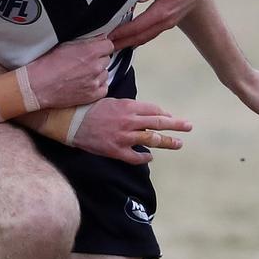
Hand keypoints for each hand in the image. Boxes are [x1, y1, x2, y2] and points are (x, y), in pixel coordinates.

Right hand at [27, 35, 114, 108]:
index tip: (96, 49)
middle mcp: (95, 66)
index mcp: (90, 51)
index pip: (109, 45)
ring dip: (97, 73)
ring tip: (81, 74)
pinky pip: (103, 88)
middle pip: (106, 59)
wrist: (38, 86)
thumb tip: (98, 39)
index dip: (102, 47)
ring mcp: (95, 82)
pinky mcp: (92, 95)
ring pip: (105, 73)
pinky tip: (85, 83)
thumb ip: (85, 42)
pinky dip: (97, 86)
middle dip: (98, 59)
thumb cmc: (47, 65)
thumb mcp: (65, 45)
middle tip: (84, 62)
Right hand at [72, 97, 192, 163]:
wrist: (70, 122)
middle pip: (158, 123)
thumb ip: (129, 107)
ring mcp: (123, 137)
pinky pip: (136, 157)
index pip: (154, 110)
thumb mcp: (111, 101)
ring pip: (151, 140)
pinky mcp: (116, 151)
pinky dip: (145, 158)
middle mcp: (128, 121)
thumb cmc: (89, 108)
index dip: (165, 114)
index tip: (171, 118)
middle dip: (176, 125)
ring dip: (167, 142)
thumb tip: (144, 113)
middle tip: (189, 126)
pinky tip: (151, 158)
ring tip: (178, 144)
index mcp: (128, 106)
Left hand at [111, 0, 215, 50]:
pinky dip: (138, 39)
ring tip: (114, 46)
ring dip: (129, 43)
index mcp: (163, 12)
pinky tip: (130, 40)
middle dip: (122, 43)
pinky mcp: (169, 21)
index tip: (108, 37)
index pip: (138, 27)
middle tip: (105, 48)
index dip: (122, 33)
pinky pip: (151, 34)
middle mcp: (165, 22)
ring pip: (146, 37)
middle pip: (140, 37)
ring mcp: (168, 23)